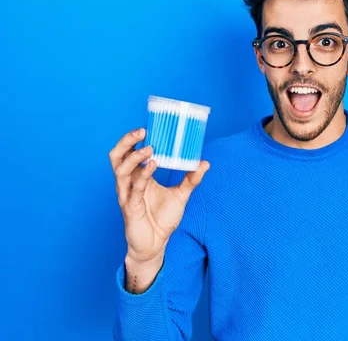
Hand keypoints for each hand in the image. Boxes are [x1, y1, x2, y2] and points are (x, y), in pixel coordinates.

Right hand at [109, 128, 209, 265]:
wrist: (155, 245)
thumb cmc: (162, 219)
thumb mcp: (181, 196)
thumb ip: (191, 180)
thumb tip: (204, 163)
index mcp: (138, 177)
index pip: (128, 153)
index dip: (132, 139)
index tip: (146, 127)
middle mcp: (129, 183)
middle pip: (117, 157)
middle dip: (125, 142)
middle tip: (141, 131)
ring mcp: (127, 195)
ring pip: (121, 171)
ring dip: (134, 157)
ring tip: (149, 148)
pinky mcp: (130, 208)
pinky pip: (133, 189)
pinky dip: (142, 177)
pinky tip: (152, 166)